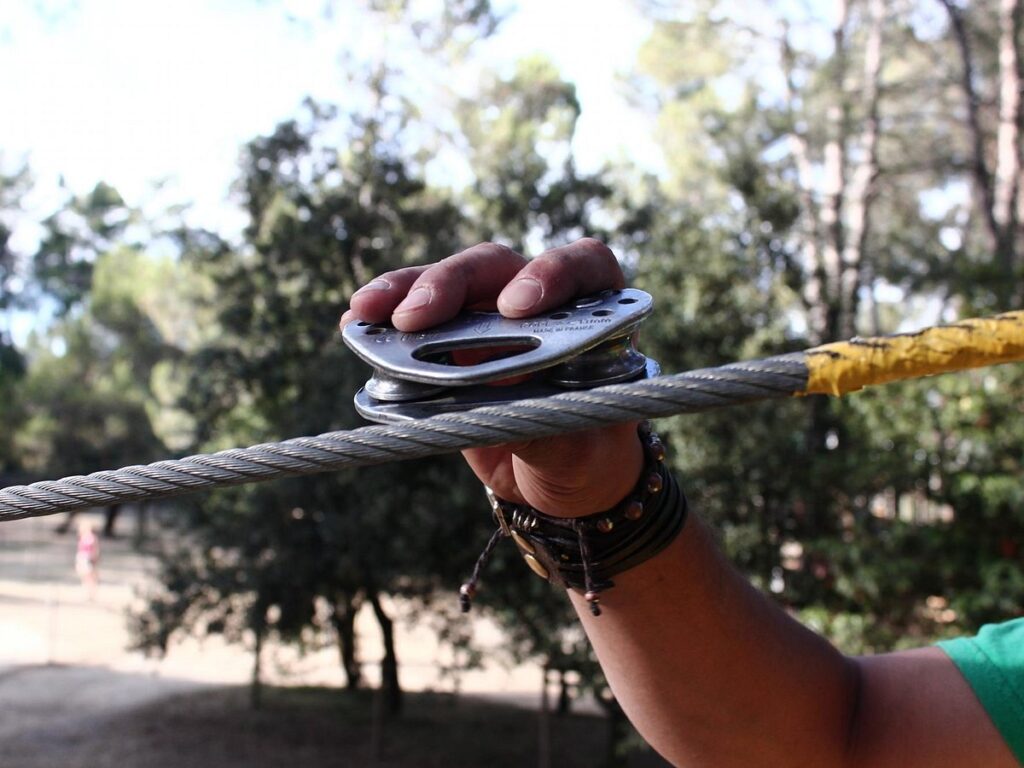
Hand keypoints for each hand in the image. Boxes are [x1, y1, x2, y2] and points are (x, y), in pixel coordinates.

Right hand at [341, 239, 643, 517]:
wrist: (558, 478)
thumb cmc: (586, 453)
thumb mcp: (582, 449)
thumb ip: (554, 425)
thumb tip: (506, 408)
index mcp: (595, 311)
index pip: (582, 268)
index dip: (552, 274)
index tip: (516, 306)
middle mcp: (541, 299)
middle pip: (497, 268)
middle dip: (454, 284)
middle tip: (417, 316)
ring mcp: (492, 314)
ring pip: (449, 283)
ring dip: (405, 291)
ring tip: (366, 311)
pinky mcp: (452, 338)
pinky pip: (416, 316)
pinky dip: (385, 316)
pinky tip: (356, 322)